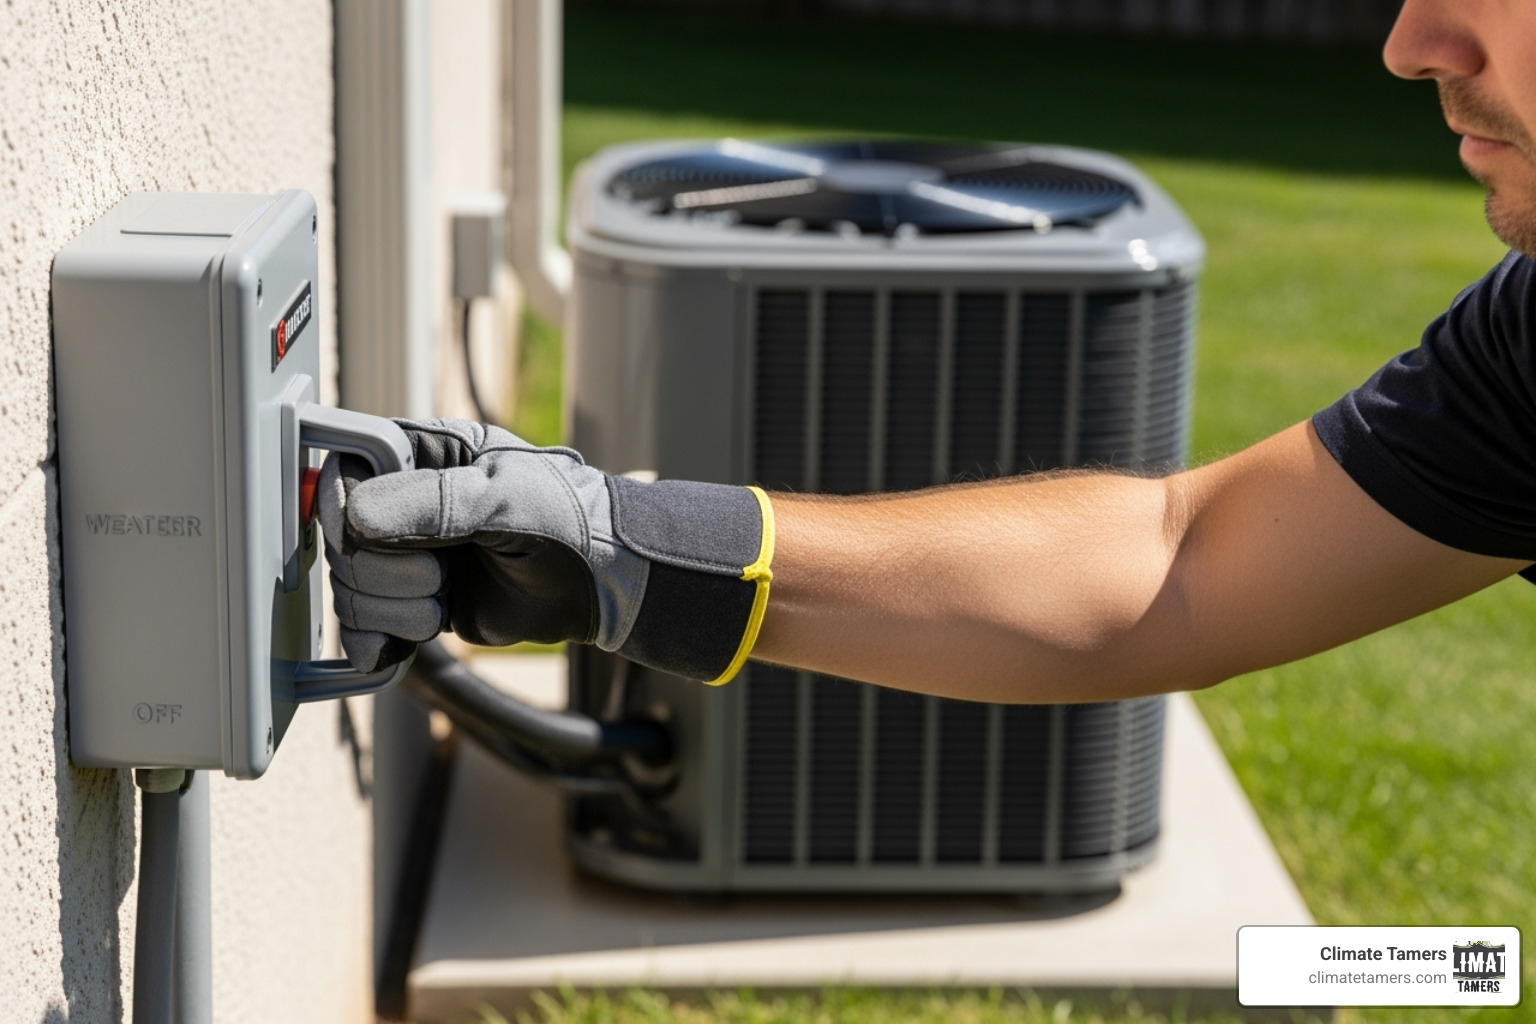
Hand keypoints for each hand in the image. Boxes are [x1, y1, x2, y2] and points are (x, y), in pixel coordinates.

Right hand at [317, 418, 773, 682]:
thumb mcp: (504, 500)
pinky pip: (369, 627)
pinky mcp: (417, 603)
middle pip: (341, 542)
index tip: (361, 532)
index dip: (340, 504)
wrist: (602, 581)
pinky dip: (376, 643)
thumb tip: (357, 516)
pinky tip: (396, 648)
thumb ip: (433, 503)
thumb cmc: (565, 519)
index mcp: (422, 455)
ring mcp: (409, 557)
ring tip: (440, 606)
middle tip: (438, 577)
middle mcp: (405, 505)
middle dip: (383, 572)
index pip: (345, 469)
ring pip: (352, 589)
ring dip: (391, 610)